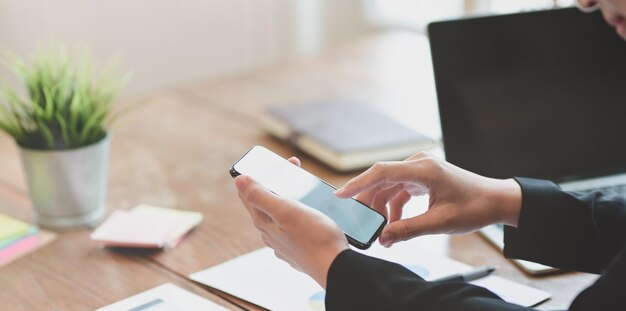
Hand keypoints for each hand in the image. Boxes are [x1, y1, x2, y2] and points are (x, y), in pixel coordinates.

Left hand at [235, 157, 348, 287]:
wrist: (337, 268)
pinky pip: (293, 226)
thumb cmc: (315, 238)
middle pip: (265, 203)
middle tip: (292, 167)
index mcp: (264, 223)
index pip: (249, 194)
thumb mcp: (286, 211)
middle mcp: (271, 234)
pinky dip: (298, 213)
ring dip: (288, 197)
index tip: (272, 162)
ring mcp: (285, 243)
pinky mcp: (300, 249)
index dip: (257, 174)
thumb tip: (238, 180)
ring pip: (279, 215)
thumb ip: (260, 196)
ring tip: (302, 187)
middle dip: (275, 183)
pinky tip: (308, 211)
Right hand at [335, 152, 521, 247]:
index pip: (381, 172)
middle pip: (381, 180)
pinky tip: (393, 224)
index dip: (357, 183)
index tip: (340, 195)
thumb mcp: (440, 223)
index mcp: (423, 168)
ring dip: (381, 207)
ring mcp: (419, 169)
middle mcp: (418, 163)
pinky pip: (398, 190)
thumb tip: (384, 239)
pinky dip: (393, 206)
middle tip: (362, 225)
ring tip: (380, 230)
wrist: (496, 201)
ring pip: (388, 186)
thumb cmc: (474, 207)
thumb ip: (408, 230)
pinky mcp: (421, 177)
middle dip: (369, 203)